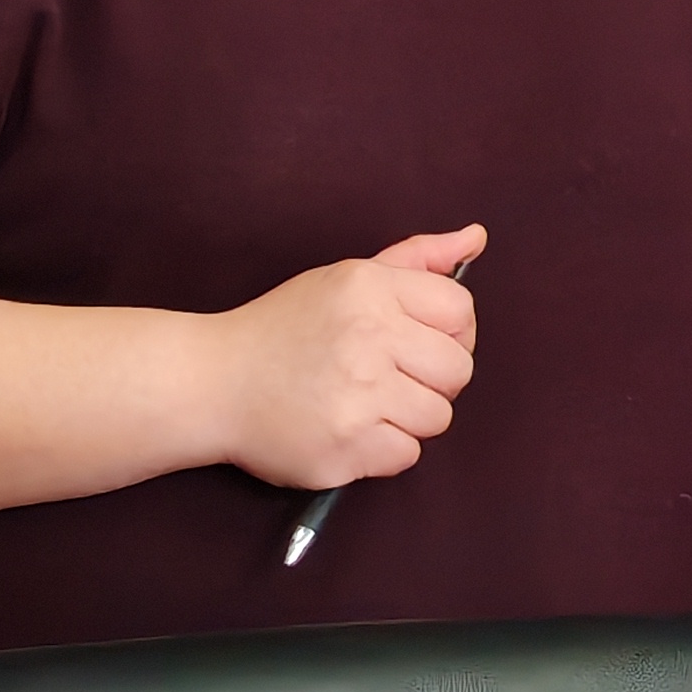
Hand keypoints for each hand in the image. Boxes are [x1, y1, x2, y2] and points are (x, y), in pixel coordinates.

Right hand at [210, 225, 483, 489]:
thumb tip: (476, 236)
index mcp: (370, 287)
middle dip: (432, 380)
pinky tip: (347, 428)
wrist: (215, 381)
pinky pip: (406, 455)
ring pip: (438, 418)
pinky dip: (382, 449)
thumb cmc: (285, 328)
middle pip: (458, 371)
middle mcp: (368, 335)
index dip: (450, 334)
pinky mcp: (346, 446)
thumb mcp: (345, 279)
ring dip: (407, 417)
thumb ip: (415, 259)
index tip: (419, 344)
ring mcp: (358, 394)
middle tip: (388, 377)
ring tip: (364, 403)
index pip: (460, 313)